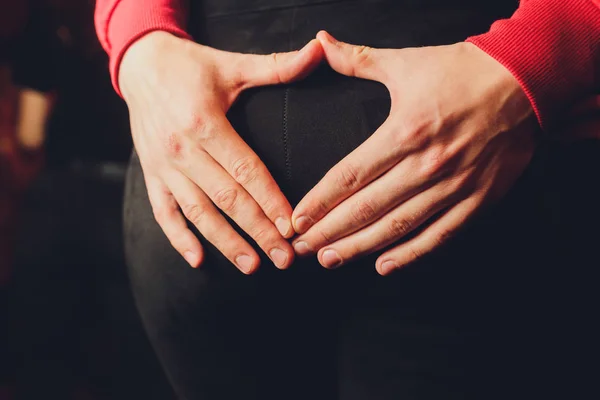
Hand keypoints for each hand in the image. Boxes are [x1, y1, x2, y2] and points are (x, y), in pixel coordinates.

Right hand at [120, 32, 323, 272]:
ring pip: (197, 212)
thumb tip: (318, 50)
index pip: (245, 170)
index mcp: (205, 123)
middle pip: (226, 198)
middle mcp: (182, 149)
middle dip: (258, 231)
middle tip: (284, 258)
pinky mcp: (151, 174)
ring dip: (224, 242)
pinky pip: (163, 212)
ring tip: (251, 265)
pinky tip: (198, 260)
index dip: (270, 199)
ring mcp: (163, 166)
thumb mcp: (233, 64)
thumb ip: (277, 66)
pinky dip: (178, 238)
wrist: (140, 64)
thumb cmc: (192, 66)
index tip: (293, 226)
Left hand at [291, 31, 536, 274]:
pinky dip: (412, 254)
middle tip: (302, 249)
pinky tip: (384, 266)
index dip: (319, 201)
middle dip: (330, 231)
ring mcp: (454, 185)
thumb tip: (319, 42)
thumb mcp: (406, 62)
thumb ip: (357, 59)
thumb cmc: (462, 72)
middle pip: (366, 208)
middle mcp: (427, 164)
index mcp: (405, 131)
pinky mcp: (478, 199)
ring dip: (360, 247)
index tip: (297, 220)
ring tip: (331, 260)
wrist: (526, 80)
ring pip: (398, 226)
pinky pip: (440, 235)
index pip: (350, 175)